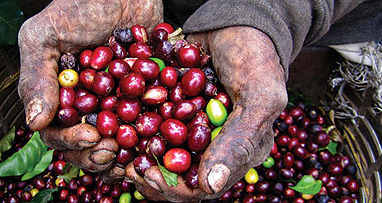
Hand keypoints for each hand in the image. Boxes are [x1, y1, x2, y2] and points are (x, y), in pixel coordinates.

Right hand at [18, 0, 162, 170]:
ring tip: (133, 157)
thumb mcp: (46, 35)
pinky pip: (148, 121)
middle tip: (110, 152)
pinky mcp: (145, 95)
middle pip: (89, 143)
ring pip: (118, 140)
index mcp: (62, 96)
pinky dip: (152, 136)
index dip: (71, 142)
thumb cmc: (81, 6)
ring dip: (125, 154)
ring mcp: (118, 102)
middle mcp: (89, 104)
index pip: (58, 131)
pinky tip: (155, 142)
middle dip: (98, 154)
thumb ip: (36, 76)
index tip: (90, 138)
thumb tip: (35, 123)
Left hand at [125, 26, 287, 201]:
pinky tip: (123, 132)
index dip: (176, 189)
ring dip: (141, 160)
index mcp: (240, 151)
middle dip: (153, 178)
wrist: (233, 22)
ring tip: (122, 155)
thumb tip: (210, 187)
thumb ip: (240, 140)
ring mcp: (195, 130)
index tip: (148, 175)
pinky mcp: (178, 112)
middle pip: (181, 178)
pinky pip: (155, 131)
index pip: (206, 187)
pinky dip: (138, 135)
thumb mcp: (259, 96)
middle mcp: (216, 146)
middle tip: (129, 168)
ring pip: (164, 159)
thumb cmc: (253, 57)